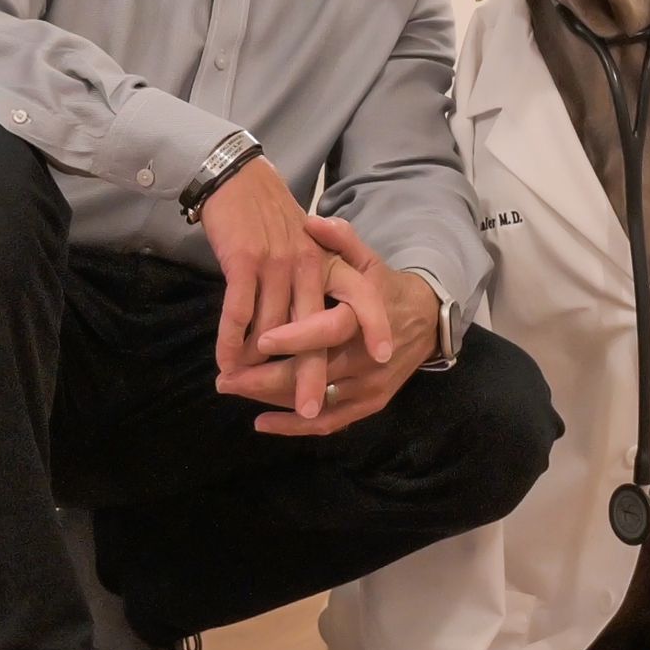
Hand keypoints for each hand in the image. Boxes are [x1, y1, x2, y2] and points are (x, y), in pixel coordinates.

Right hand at [199, 161, 393, 420]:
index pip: (362, 297)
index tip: (384, 360)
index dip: (374, 327)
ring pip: (273, 328)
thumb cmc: (271, 216)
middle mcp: (309, 264)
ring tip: (248, 391)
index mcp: (328, 261)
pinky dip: (230, 341)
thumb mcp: (306, 244)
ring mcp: (276, 263)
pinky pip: (239, 312)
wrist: (237, 178)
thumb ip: (315, 282)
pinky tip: (225, 362)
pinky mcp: (244, 262)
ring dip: (258, 365)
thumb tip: (315, 328)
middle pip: (316, 329)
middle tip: (311, 410)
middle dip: (312, 374)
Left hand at [216, 215, 440, 435]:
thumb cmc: (384, 287)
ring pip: (314, 400)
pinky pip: (330, 422)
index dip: (298, 336)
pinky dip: (294, 427)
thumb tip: (312, 222)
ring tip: (232, 388)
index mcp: (367, 318)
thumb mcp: (366, 259)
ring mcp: (369, 387)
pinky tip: (261, 422)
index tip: (262, 338)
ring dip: (270, 399)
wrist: (425, 322)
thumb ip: (341, 240)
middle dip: (264, 377)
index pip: (330, 330)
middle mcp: (369, 358)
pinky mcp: (368, 405)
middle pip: (313, 373)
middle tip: (224, 376)